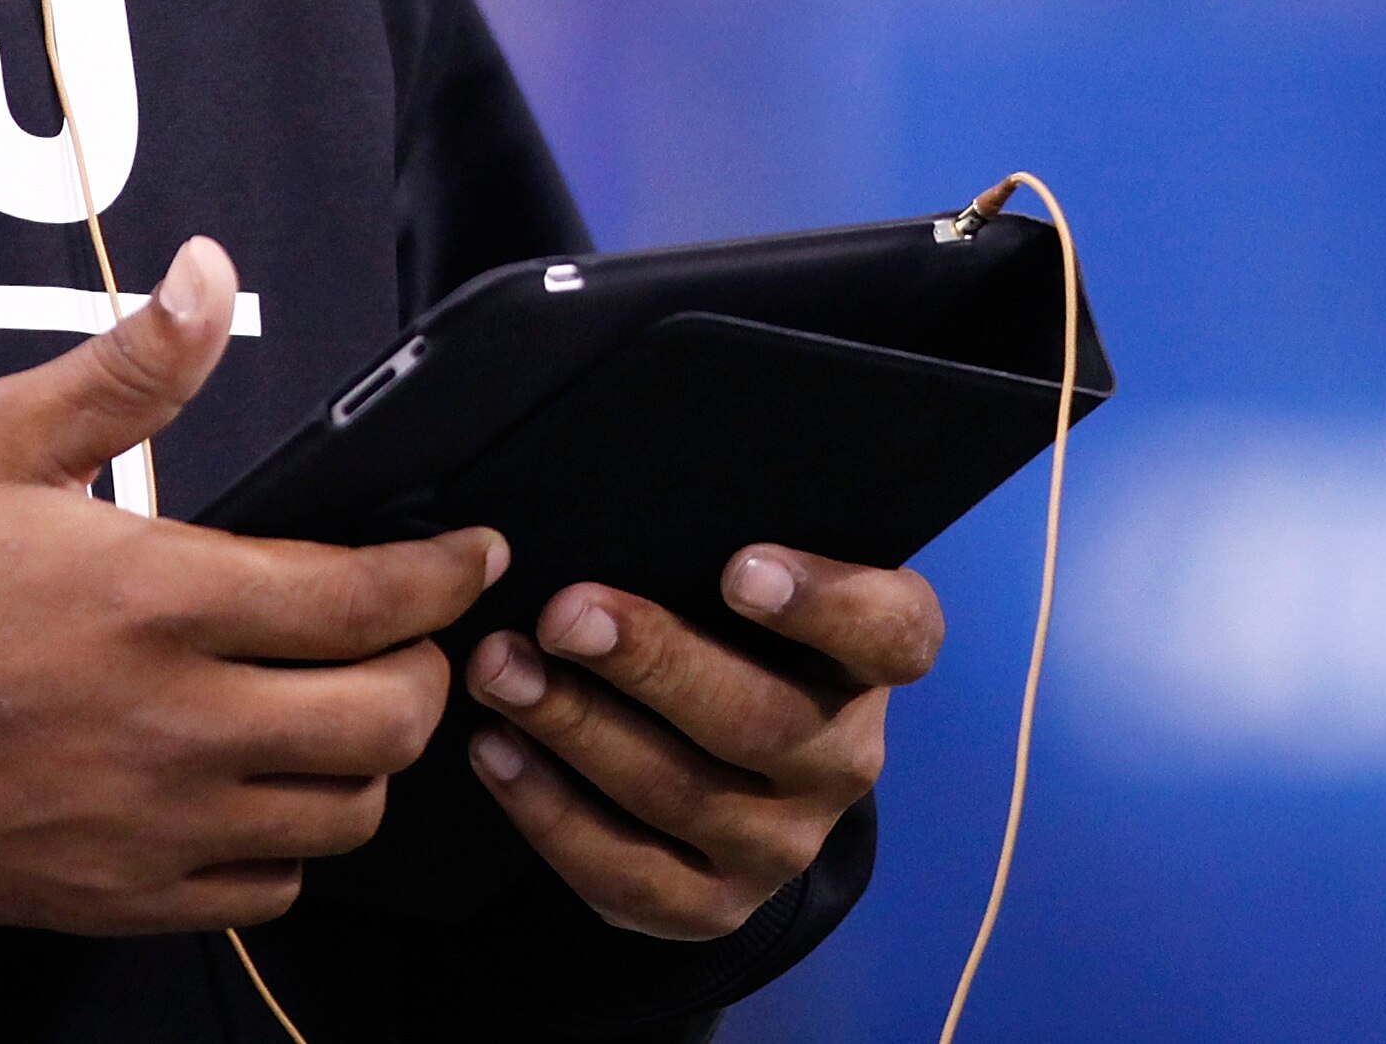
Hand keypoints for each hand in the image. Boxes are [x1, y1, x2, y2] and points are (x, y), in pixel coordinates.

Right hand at [0, 237, 507, 935]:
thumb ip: (128, 368)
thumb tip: (209, 275)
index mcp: (159, 599)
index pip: (365, 598)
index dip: (445, 573)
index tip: (474, 553)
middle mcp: (178, 724)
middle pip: (387, 720)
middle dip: (425, 669)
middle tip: (406, 634)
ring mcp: (155, 824)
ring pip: (343, 816)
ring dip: (365, 759)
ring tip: (340, 707)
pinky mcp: (122, 896)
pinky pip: (269, 893)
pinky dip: (291, 846)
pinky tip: (261, 791)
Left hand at [460, 546, 944, 939]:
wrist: (740, 768)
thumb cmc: (730, 631)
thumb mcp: (749, 578)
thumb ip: (715, 538)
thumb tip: (620, 479)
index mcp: (872, 662)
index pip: (889, 633)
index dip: (823, 604)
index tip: (739, 567)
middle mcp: (844, 761)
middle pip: (762, 723)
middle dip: (651, 664)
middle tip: (562, 613)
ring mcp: (781, 845)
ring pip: (683, 798)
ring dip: (577, 729)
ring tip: (498, 669)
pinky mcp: (712, 907)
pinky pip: (629, 877)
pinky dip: (551, 813)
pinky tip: (495, 751)